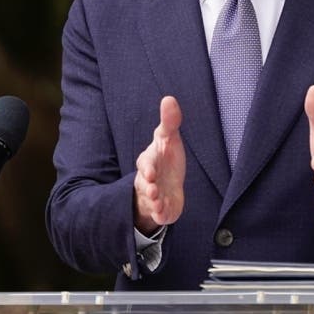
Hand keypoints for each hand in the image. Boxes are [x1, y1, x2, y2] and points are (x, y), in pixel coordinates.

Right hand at [133, 95, 185, 231]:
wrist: (167, 186)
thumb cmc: (166, 160)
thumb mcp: (168, 139)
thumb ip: (169, 122)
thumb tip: (169, 98)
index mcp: (149, 162)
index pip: (145, 163)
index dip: (147, 167)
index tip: (150, 171)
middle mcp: (148, 180)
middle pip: (144, 183)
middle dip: (147, 185)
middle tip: (152, 186)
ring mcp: (153, 196)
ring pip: (150, 200)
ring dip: (153, 201)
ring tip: (157, 200)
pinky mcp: (161, 210)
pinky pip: (158, 214)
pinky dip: (160, 215)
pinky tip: (163, 214)